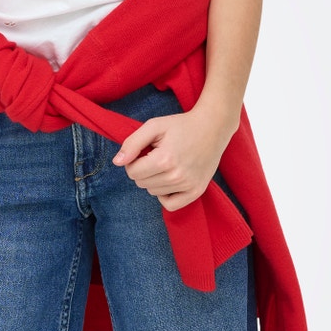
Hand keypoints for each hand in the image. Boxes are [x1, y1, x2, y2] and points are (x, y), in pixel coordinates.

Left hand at [112, 104, 239, 210]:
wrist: (213, 127)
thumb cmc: (181, 125)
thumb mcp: (154, 126)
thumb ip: (132, 143)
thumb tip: (117, 162)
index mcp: (164, 160)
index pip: (132, 172)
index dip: (133, 161)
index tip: (144, 151)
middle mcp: (176, 176)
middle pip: (141, 183)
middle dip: (143, 170)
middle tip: (156, 155)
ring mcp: (188, 185)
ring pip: (153, 193)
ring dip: (154, 180)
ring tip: (167, 163)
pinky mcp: (197, 191)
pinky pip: (171, 205)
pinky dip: (166, 195)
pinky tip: (170, 180)